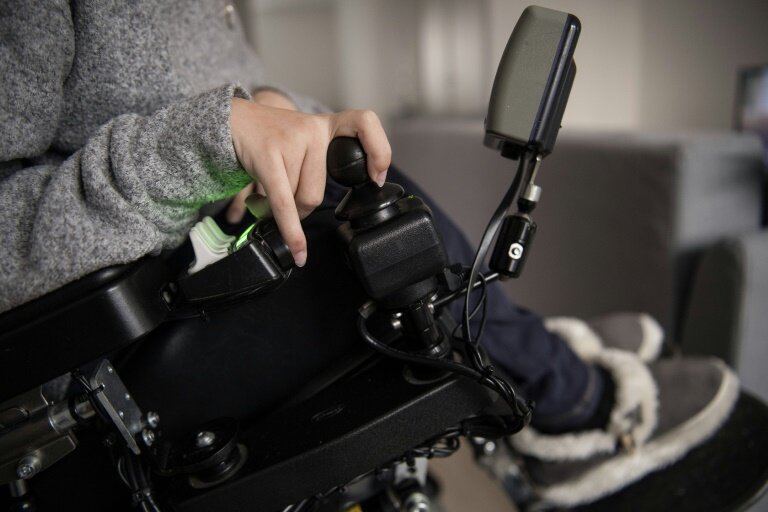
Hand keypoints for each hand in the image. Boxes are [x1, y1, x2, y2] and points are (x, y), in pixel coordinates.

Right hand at [229, 97, 390, 266]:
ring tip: (269, 195)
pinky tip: (298, 250)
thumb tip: (349, 195)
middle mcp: (314, 129)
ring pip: (298, 200)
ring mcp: (292, 140)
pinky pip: (285, 204)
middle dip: (301, 208)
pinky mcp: (269, 156)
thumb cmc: (273, 139)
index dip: (378, 151)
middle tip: (287, 202)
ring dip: (282, 210)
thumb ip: (325, 161)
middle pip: (319, 192)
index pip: (365, 123)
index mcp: (328, 125)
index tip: (376, 178)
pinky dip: (291, 231)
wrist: (233, 121)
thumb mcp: (306, 139)